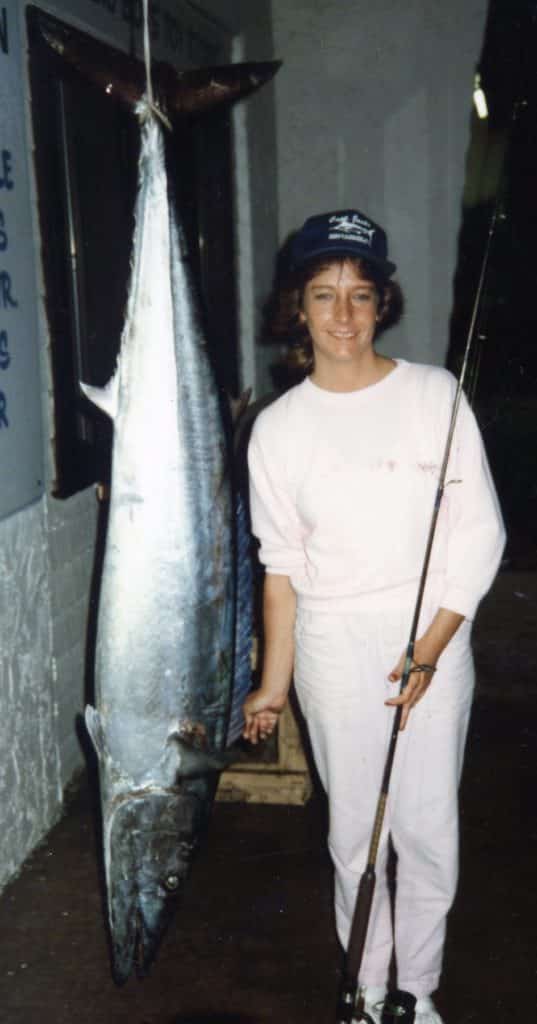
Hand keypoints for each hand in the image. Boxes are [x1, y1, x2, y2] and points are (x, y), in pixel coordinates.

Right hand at [242, 689, 285, 744]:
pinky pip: (271, 724)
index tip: (245, 737)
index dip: (246, 730)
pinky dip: (270, 728)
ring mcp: (266, 713)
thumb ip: (247, 717)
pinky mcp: (274, 715)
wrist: (273, 694)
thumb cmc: (259, 698)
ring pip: (263, 726)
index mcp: (251, 709)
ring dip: (262, 732)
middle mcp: (258, 712)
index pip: (248, 722)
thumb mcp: (248, 708)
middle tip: (254, 742)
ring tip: (262, 737)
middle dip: (254, 734)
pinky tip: (268, 732)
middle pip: (255, 725)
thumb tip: (248, 725)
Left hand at [385, 608, 464, 729]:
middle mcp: (422, 685)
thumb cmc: (417, 650)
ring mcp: (425, 684)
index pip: (405, 696)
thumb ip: (398, 671)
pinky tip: (409, 703)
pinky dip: (413, 701)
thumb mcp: (405, 659)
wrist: (433, 645)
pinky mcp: (426, 682)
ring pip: (416, 700)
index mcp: (416, 680)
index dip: (396, 702)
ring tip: (402, 718)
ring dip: (409, 709)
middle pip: (411, 703)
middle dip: (405, 716)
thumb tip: (391, 680)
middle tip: (399, 728)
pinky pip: (418, 695)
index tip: (387, 703)